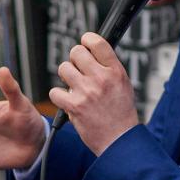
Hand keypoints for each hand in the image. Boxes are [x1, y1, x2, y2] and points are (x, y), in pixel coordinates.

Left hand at [47, 33, 139, 155]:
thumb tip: (93, 52)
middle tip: (79, 69)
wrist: (119, 139)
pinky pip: (55, 91)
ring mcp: (86, 92)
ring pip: (63, 68)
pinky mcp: (74, 106)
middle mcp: (100, 79)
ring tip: (75, 86)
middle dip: (75, 59)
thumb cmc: (121, 113)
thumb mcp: (124, 84)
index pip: (97, 43)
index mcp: (115, 71)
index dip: (87, 39)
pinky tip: (69, 100)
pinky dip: (59, 96)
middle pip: (76, 52)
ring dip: (67, 76)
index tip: (85, 42)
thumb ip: (109, 68)